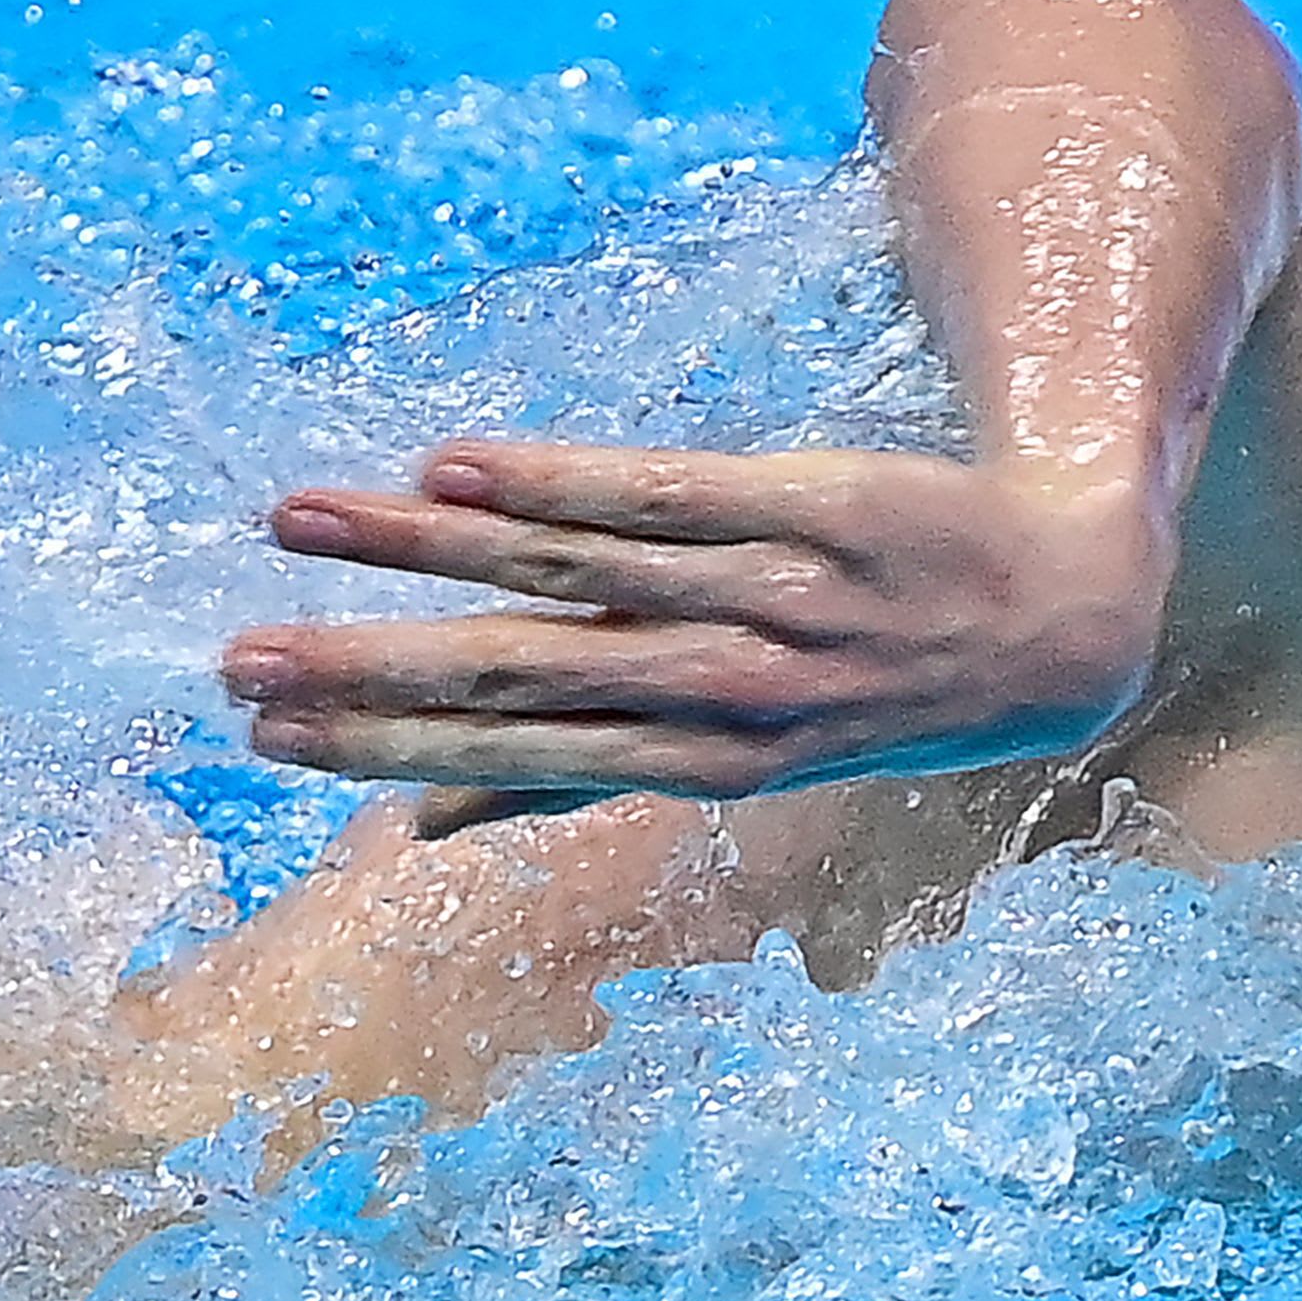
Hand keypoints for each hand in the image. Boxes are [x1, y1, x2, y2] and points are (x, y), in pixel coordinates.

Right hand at [220, 440, 1174, 827]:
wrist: (1063, 616)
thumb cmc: (875, 688)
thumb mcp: (746, 759)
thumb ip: (583, 783)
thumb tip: (423, 835)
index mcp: (707, 759)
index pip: (521, 756)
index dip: (391, 751)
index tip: (265, 741)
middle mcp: (736, 687)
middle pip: (529, 673)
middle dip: (378, 673)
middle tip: (238, 664)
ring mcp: (780, 597)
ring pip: (581, 570)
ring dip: (430, 547)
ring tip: (301, 521)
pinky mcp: (821, 506)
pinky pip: (676, 492)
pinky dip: (565, 481)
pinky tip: (456, 465)